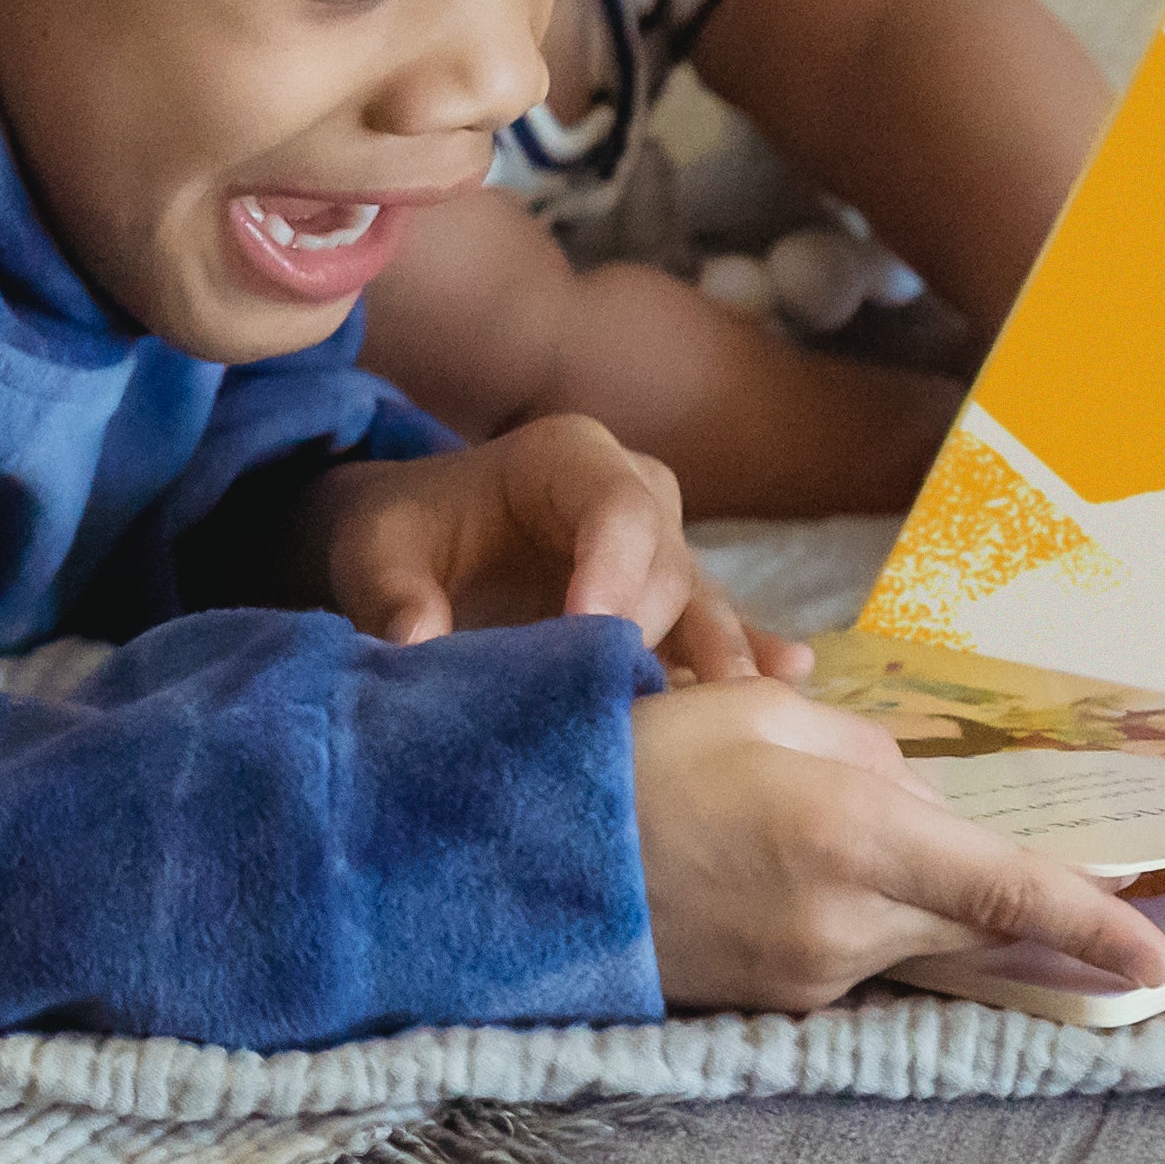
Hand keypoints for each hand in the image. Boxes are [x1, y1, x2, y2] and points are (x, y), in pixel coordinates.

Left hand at [309, 418, 800, 684]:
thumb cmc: (403, 533)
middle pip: (666, 563)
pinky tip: (789, 680)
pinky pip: (716, 629)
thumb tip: (418, 644)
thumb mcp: (376, 551)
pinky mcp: (670, 607)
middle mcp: (633, 496)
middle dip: (653, 629)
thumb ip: (393, 594)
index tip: (592, 631)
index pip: (616, 507)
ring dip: (718, 656)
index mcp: (568, 458)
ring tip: (743, 706)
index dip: (614, 568)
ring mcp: (662, 552)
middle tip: (636, 700)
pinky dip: (746, 656)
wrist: (419, 547)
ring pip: (702, 602)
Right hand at [631, 679, 1164, 1006]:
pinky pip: (848, 956)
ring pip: (909, 937)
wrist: (518, 856)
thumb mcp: (753, 709)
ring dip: (900, 894)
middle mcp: (850, 921)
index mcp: (856, 833)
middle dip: (1007, 902)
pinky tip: (772, 871)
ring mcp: (812, 975)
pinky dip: (844, 915)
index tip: (1158, 957)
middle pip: (975, 926)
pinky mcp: (774, 1003)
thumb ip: (860, 749)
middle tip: (1020, 876)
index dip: (1092, 926)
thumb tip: (915, 796)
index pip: (1007, 893)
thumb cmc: (635, 758)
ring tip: (804, 833)